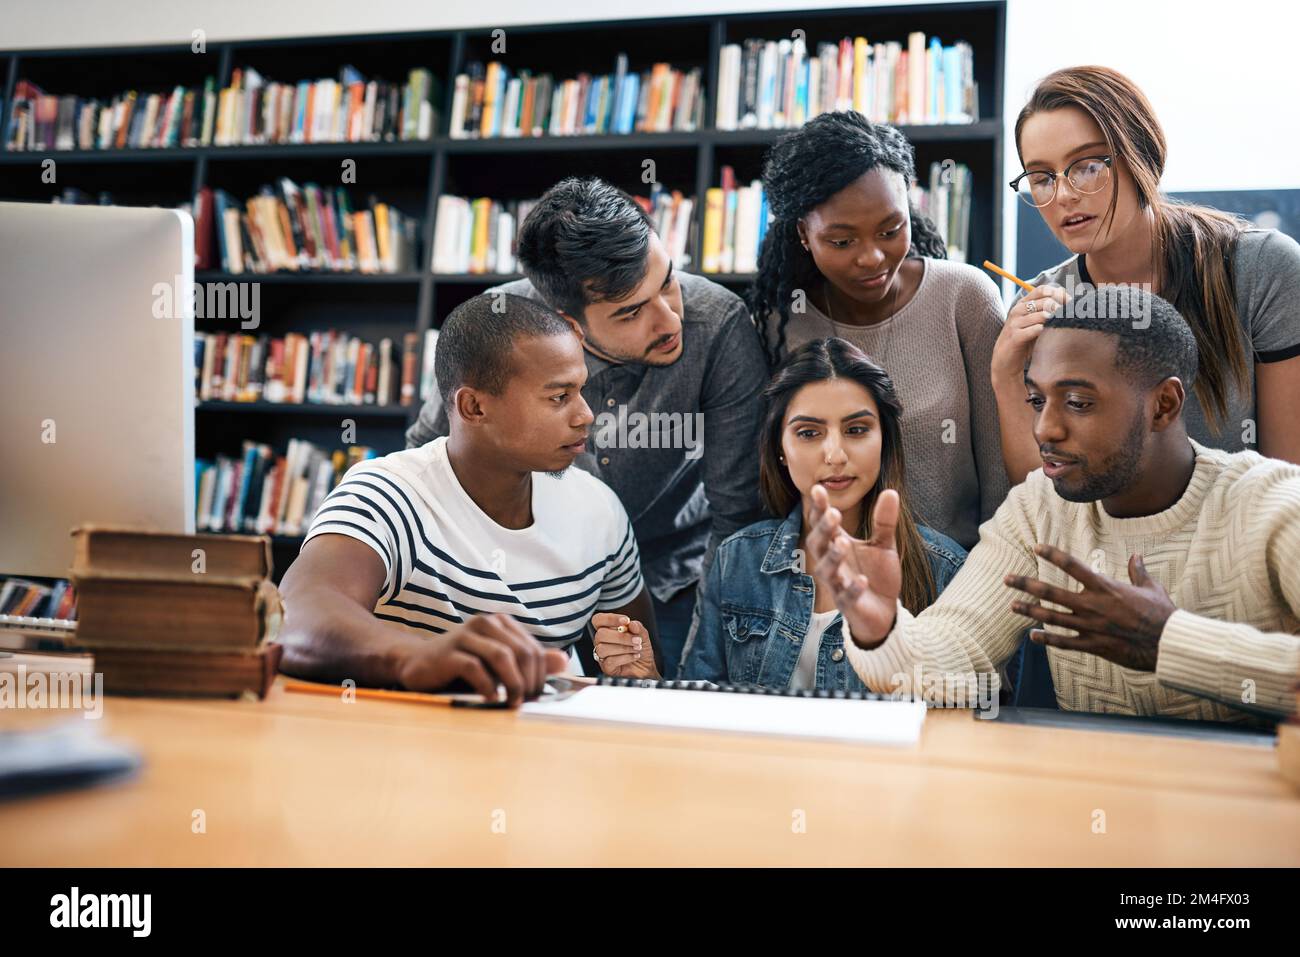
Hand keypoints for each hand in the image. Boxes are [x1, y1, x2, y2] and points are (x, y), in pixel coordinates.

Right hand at [396, 613, 568, 704]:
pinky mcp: (449, 653)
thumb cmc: (462, 665)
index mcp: (500, 623)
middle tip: (525, 703)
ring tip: (513, 703)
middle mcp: (485, 623)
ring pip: (502, 656)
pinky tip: (490, 699)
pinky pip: (475, 667)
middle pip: (522, 652)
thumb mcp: (498, 664)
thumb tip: (564, 661)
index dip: (540, 676)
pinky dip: (487, 686)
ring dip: (513, 683)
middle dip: (529, 681)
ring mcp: (465, 636)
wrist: (418, 664)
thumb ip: (529, 661)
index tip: (536, 697)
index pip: (534, 649)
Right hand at [591, 613, 659, 678]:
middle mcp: (602, 642)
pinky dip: (625, 657)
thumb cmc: (640, 649)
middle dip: (621, 637)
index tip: (625, 620)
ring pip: (603, 648)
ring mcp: (602, 655)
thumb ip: (638, 627)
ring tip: (637, 648)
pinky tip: (634, 656)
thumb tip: (632, 624)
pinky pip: (610, 661)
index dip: (610, 619)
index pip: (598, 620)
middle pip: (600, 634)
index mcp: (607, 630)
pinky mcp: (606, 667)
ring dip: (624, 648)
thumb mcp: (642, 635)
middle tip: (637, 640)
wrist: (645, 667)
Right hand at [805, 484, 902, 649]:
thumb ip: (884, 521)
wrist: (885, 612)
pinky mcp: (848, 605)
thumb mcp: (884, 545)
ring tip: (842, 543)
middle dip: (823, 529)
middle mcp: (832, 563)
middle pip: (818, 544)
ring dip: (833, 557)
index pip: (822, 523)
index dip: (819, 508)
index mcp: (837, 544)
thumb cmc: (876, 576)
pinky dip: (852, 589)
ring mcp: (838, 584)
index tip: (818, 489)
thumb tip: (891, 491)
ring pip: (826, 570)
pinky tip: (862, 581)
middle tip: (833, 514)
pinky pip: (847, 596)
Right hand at [992, 284, 1069, 387]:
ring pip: (1042, 315)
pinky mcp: (1015, 337)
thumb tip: (1068, 298)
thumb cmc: (1025, 339)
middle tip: (1070, 317)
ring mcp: (1015, 323)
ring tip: (1062, 327)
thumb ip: (1047, 310)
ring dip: (1055, 321)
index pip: (1043, 290)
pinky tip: (1049, 336)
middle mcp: (1017, 310)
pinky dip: (1045, 331)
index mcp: (1022, 303)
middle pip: (1045, 301)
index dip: (1059, 294)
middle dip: (1061, 309)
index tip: (1070, 303)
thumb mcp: (1035, 321)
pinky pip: (1035, 330)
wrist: (1006, 359)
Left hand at [1004, 546, 1175, 671]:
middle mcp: (1093, 605)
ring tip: (1011, 605)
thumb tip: (1135, 556)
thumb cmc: (1162, 614)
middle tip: (1006, 578)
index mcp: (1105, 587)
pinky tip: (1032, 636)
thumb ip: (1138, 572)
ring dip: (1029, 611)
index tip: (1036, 546)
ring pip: (1052, 617)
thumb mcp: (1151, 588)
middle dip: (1026, 584)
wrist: (1168, 644)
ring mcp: (1091, 626)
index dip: (1053, 554)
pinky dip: (1047, 640)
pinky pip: (1065, 643)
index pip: (1073, 566)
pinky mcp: (1093, 645)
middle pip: (1051, 592)